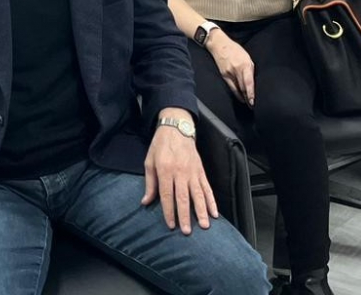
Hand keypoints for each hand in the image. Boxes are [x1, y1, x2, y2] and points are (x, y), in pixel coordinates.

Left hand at [141, 108, 217, 234]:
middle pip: (184, 197)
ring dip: (202, 211)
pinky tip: (214, 212)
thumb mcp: (149, 162)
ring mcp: (193, 172)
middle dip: (185, 215)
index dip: (169, 211)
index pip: (167, 194)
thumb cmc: (160, 146)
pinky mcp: (201, 171)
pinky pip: (207, 188)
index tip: (171, 225)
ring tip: (205, 225)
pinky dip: (212, 201)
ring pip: (199, 194)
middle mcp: (180, 172)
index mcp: (165, 170)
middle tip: (187, 231)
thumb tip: (146, 201)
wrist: (177, 129)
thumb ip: (150, 183)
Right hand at [207, 33, 254, 105]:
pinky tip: (239, 97)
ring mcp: (228, 73)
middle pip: (242, 88)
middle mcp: (236, 70)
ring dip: (242, 97)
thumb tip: (253, 81)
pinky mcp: (223, 75)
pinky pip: (230, 87)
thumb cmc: (234, 49)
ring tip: (247, 103)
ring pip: (236, 89)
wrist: (219, 44)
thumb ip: (250, 69)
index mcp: (244, 65)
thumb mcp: (247, 57)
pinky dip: (236, 93)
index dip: (250, 93)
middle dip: (248, 97)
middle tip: (253, 105)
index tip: (253, 101)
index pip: (248, 82)